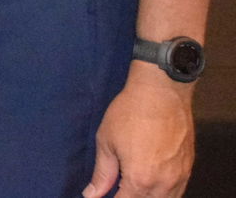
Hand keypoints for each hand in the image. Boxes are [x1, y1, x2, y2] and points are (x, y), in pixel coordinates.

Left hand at [84, 68, 195, 197]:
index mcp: (140, 180)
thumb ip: (102, 173)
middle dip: (131, 197)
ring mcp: (180, 177)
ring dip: (148, 196)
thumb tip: (92, 194)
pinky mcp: (189, 168)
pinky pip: (178, 190)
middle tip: (119, 186)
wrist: (161, 93)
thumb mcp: (107, 141)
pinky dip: (164, 192)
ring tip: (134, 184)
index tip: (104, 195)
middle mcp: (164, 184)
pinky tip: (152, 182)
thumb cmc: (130, 113)